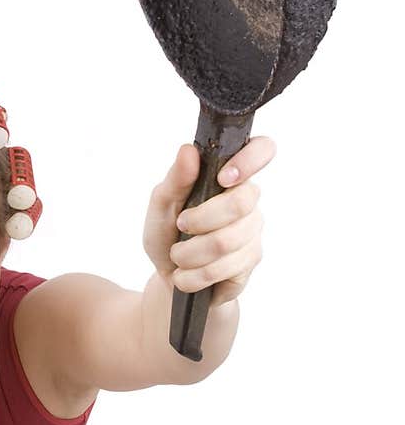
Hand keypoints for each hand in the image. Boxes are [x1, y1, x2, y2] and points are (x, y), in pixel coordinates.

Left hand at [142, 136, 275, 307]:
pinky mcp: (251, 261)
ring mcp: (253, 231)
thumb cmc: (167, 232)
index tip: (222, 178)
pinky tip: (186, 274)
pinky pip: (225, 268)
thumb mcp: (161, 204)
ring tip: (177, 256)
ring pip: (226, 241)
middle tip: (181, 225)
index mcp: (229, 175)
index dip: (250, 160)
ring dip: (189, 253)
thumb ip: (176, 179)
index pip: (262, 149)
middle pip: (240, 203)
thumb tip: (189, 150)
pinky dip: (194, 275)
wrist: (169, 275)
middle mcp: (248, 200)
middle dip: (199, 220)